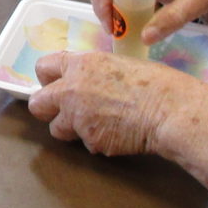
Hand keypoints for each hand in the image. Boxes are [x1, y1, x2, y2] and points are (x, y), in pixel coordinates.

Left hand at [26, 50, 207, 188]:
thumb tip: (88, 82)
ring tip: (96, 125)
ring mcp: (78, 117)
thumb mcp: (119, 63)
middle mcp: (71, 90)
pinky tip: (118, 134)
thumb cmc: (156, 83)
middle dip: (48, 108)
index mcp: (80, 64)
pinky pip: (86, 144)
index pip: (43, 67)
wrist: (170, 109)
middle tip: (65, 112)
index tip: (54, 84)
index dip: (48, 78)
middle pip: (37, 103)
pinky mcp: (90, 140)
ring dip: (71, 129)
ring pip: (57, 129)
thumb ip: (94, 73)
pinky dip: (98, 141)